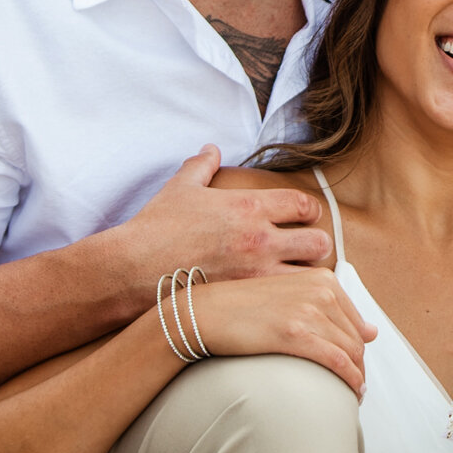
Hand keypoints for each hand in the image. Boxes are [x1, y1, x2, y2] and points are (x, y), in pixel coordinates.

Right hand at [118, 146, 333, 299]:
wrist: (133, 268)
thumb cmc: (155, 228)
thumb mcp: (179, 188)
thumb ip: (201, 165)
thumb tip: (211, 149)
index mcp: (249, 207)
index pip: (304, 204)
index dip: (309, 211)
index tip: (303, 218)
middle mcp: (260, 239)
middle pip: (319, 242)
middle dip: (315, 246)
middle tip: (303, 252)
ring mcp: (256, 273)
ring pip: (310, 277)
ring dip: (306, 276)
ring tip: (294, 278)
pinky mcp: (247, 301)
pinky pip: (288, 302)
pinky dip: (290, 301)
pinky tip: (280, 301)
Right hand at [193, 269, 376, 396]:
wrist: (205, 313)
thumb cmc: (242, 308)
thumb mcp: (290, 295)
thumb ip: (329, 308)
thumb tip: (371, 331)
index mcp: (322, 279)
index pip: (356, 321)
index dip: (359, 347)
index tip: (356, 365)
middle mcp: (320, 291)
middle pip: (356, 339)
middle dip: (360, 365)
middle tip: (356, 385)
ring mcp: (309, 311)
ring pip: (351, 352)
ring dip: (358, 377)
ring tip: (355, 393)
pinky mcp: (296, 333)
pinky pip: (337, 362)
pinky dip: (350, 380)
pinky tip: (351, 393)